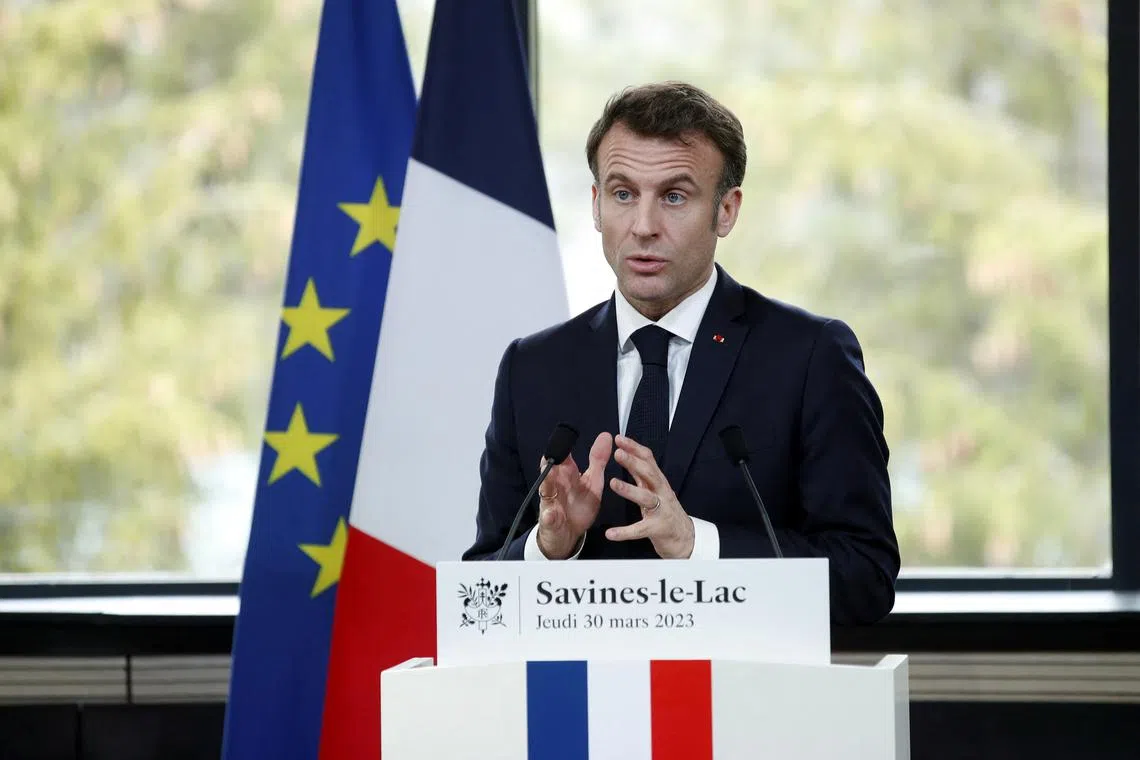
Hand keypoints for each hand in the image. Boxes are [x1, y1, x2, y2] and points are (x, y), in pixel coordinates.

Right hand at [536, 432, 611, 558]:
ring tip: (548, 476)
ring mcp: (551, 502)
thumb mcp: (592, 483)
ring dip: (546, 483)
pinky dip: (549, 515)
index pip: (561, 457)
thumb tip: (606, 435)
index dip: (562, 447)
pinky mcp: (550, 521)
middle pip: (549, 471)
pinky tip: (551, 513)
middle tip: (552, 455)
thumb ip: (597, 461)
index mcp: (566, 475)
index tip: (566, 435)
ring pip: (545, 490)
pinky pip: (548, 517)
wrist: (568, 534)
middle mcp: (555, 485)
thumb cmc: (578, 505)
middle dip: (549, 463)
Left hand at [605, 434, 694, 558]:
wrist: (685, 538)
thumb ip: (642, 474)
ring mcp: (661, 510)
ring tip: (613, 483)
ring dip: (629, 490)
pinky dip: (625, 532)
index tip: (619, 438)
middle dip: (633, 463)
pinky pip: (640, 530)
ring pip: (646, 498)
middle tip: (618, 453)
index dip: (634, 448)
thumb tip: (628, 454)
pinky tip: (611, 533)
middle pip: (649, 474)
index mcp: (658, 482)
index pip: (648, 460)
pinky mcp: (658, 529)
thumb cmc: (666, 511)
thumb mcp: (654, 489)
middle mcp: (661, 493)